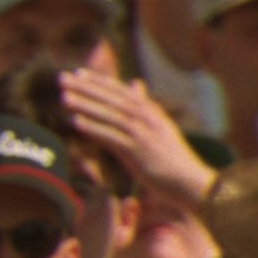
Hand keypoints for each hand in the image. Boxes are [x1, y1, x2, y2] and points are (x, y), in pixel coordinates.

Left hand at [57, 71, 211, 208]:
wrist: (194, 184)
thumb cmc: (174, 160)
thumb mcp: (160, 127)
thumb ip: (145, 106)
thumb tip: (136, 83)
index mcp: (152, 113)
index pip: (122, 92)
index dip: (100, 81)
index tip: (78, 72)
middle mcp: (148, 120)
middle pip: (113, 99)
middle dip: (87, 88)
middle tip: (62, 78)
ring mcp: (144, 135)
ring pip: (111, 115)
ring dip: (86, 105)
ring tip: (64, 97)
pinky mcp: (139, 153)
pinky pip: (113, 138)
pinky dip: (95, 129)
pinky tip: (76, 123)